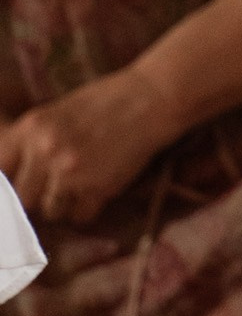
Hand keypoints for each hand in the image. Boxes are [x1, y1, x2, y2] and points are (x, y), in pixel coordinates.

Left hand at [0, 64, 178, 223]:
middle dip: (37, 198)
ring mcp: (71, 171)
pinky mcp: (97, 188)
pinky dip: (89, 208)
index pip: (0, 174)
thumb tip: (10, 181)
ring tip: (83, 182)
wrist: (152, 98)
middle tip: (55, 188)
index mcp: (30, 127)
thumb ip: (30, 143)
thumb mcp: (56, 114)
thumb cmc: (104, 103)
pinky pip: (81, 216)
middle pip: (22, 199)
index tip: (18, 195)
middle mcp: (45, 150)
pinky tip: (100, 185)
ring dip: (64, 204)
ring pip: (51, 211)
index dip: (9, 188)